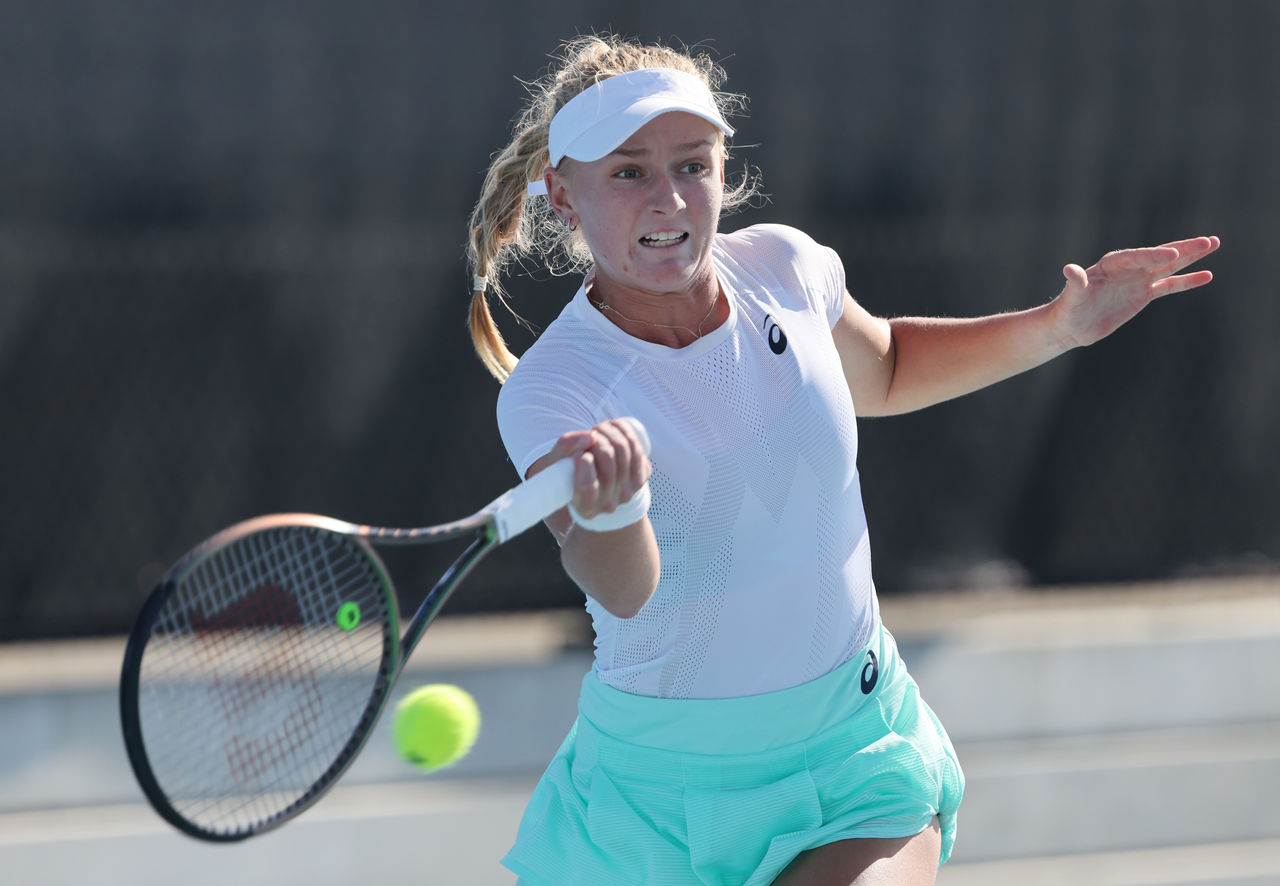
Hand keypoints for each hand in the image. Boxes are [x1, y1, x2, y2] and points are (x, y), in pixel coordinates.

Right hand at [544, 419, 651, 519]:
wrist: (591, 482)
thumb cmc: (567, 471)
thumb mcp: (556, 462)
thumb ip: (566, 447)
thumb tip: (591, 437)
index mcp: (585, 508)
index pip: (588, 488)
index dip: (585, 466)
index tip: (579, 454)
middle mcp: (609, 505)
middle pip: (608, 462)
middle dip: (597, 441)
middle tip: (589, 436)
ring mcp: (628, 492)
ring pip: (623, 450)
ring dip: (609, 432)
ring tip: (598, 430)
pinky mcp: (642, 477)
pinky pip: (636, 447)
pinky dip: (624, 431)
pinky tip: (613, 426)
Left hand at [1051, 235, 1219, 348]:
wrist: (1069, 327)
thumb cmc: (1067, 311)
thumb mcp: (1071, 298)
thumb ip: (1075, 283)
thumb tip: (1069, 269)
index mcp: (1110, 265)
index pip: (1136, 257)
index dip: (1153, 255)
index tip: (1173, 255)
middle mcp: (1128, 269)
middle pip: (1159, 256)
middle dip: (1183, 249)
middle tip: (1208, 241)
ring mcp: (1137, 281)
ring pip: (1169, 267)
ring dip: (1191, 257)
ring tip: (1213, 244)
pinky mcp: (1142, 295)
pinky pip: (1169, 286)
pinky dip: (1187, 281)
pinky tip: (1207, 275)